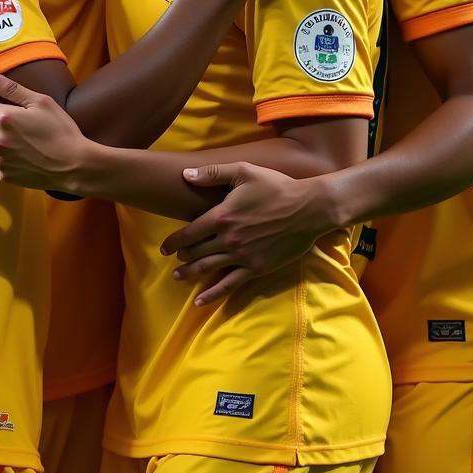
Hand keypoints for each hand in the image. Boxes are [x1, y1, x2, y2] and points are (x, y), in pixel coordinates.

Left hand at [0, 70, 90, 190]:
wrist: (74, 166)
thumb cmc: (61, 130)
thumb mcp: (40, 102)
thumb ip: (10, 87)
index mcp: (4, 118)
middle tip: (0, 116)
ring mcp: (0, 160)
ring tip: (20, 137)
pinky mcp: (5, 175)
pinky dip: (6, 154)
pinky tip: (24, 152)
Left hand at [160, 162, 333, 305]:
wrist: (308, 209)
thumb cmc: (276, 186)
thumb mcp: (244, 171)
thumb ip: (212, 174)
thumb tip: (185, 175)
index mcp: (222, 216)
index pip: (190, 232)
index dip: (174, 241)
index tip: (165, 248)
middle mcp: (228, 239)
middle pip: (197, 251)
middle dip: (182, 257)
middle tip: (174, 261)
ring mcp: (242, 256)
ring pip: (209, 268)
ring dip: (190, 274)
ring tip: (178, 278)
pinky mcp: (256, 268)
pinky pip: (230, 284)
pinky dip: (213, 294)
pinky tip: (200, 301)